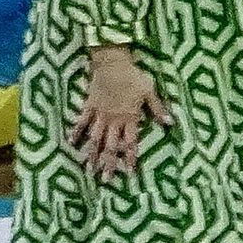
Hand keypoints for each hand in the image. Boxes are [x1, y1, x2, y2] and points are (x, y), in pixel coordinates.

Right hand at [71, 46, 168, 177]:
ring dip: (92, 154)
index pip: (130, 143)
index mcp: (129, 118)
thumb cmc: (133, 76)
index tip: (129, 173)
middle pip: (110, 145)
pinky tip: (71, 142)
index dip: (129, 158)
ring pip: (95, 138)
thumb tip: (170, 123)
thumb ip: (158, 109)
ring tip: (88, 169)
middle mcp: (113, 120)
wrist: (112, 62)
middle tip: (106, 180)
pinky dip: (76, 131)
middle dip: (108, 163)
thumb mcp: (150, 92)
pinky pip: (81, 121)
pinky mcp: (89, 105)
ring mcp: (99, 114)